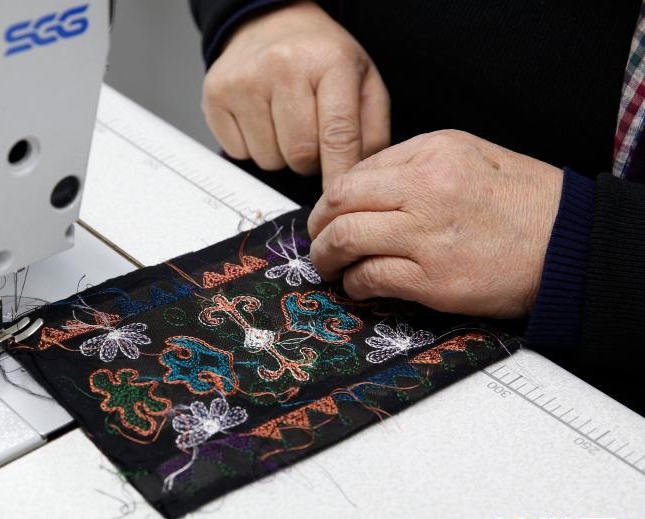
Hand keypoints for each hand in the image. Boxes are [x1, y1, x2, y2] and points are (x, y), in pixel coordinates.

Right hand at [202, 0, 388, 187]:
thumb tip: (355, 177)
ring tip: (284, 124)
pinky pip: (239, 153)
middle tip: (311, 139)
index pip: (337, 135)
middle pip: (299, 154)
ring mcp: (244, 80)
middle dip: (309, 161)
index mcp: (329, 61)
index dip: (339, 173)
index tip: (338, 195)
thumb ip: (371, 130)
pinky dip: (253, 147)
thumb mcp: (363, 82)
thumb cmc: (320, 59)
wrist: (271, 23)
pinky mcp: (215, 95)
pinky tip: (260, 120)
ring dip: (280, 155)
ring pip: (268, 159)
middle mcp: (283, 66)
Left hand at [307, 130, 563, 317]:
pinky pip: (371, 278)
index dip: (332, 199)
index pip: (356, 172)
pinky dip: (355, 283)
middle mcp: (425, 189)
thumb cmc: (523, 202)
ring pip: (347, 240)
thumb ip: (413, 165)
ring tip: (328, 266)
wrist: (569, 243)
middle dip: (317, 226)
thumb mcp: (469, 156)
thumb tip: (362, 188)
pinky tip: (358, 285)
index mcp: (431, 153)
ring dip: (327, 257)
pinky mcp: (434, 279)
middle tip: (316, 241)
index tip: (327, 215)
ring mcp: (427, 236)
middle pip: (339, 203)